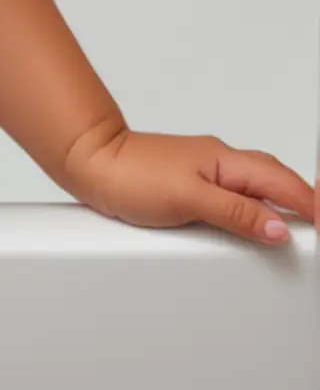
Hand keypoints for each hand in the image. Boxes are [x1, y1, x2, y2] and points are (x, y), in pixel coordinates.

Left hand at [64, 124, 314, 246]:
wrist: (91, 162)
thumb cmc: (131, 174)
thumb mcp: (188, 198)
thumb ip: (235, 212)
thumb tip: (278, 228)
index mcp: (226, 162)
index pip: (283, 184)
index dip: (312, 205)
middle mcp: (220, 161)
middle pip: (276, 178)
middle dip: (304, 199)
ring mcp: (205, 169)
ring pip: (257, 181)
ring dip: (282, 198)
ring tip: (301, 222)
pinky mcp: (190, 180)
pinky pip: (236, 189)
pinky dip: (256, 202)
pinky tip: (255, 215)